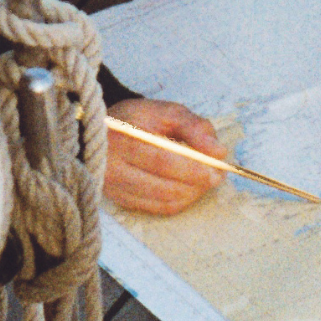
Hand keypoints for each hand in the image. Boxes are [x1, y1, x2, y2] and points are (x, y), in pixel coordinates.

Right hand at [105, 98, 226, 214]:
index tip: (216, 170)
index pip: (162, 160)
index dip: (193, 169)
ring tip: (204, 182)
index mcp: (122, 136)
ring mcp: (113, 186)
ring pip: (161, 201)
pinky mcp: (118, 199)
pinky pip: (155, 208)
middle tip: (216, 177)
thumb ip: (194, 127)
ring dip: (190, 195)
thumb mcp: (166, 112)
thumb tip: (219, 152)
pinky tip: (187, 189)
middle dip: (196, 184)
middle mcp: (111, 165)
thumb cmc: (138, 119)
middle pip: (162, 185)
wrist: (101, 132)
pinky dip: (178, 201)